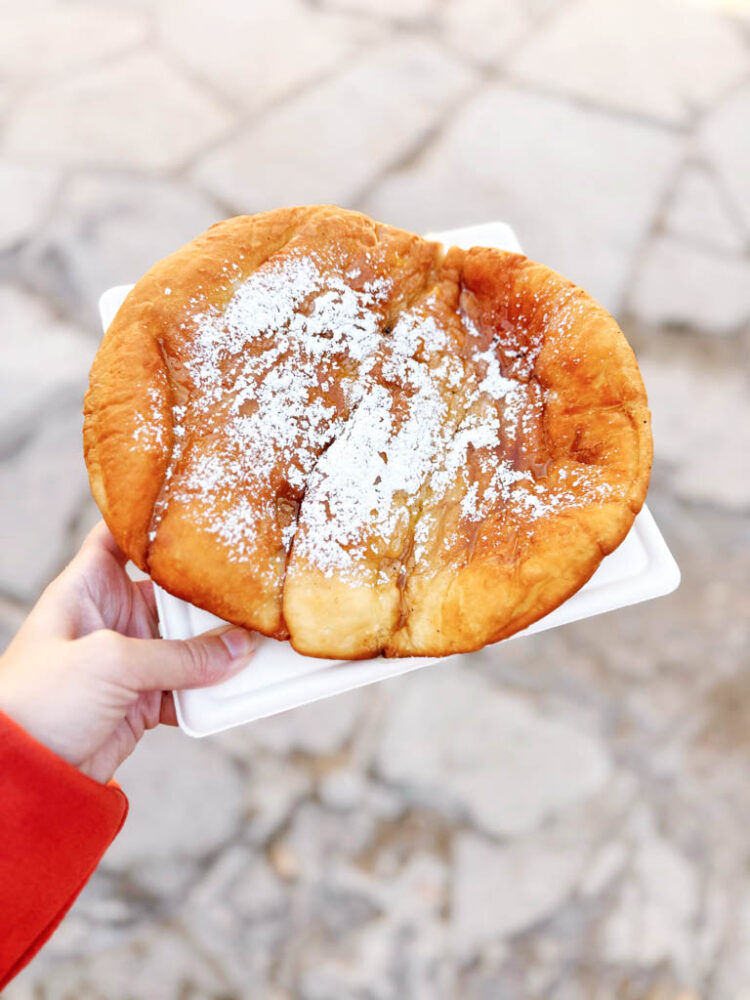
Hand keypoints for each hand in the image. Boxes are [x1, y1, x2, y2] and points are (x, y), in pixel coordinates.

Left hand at [0, 523, 255, 782]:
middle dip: (209, 595)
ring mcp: (128, 660)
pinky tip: (237, 685)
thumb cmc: (40, 700)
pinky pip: (188, 687)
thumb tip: (241, 648)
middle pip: (171, 594)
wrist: (21, 775)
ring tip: (258, 641)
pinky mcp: (140, 700)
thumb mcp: (112, 664)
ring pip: (186, 644)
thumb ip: (181, 656)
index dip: (153, 521)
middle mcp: (111, 617)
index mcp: (89, 588)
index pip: (121, 538)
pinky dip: (211, 689)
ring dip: (218, 648)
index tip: (197, 509)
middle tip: (254, 588)